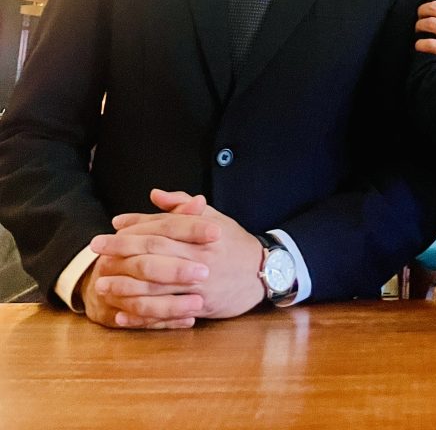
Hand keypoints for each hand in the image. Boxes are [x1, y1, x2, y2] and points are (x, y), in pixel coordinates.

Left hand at [89, 189, 264, 327]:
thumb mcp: (213, 216)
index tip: (107, 230)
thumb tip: (154, 194)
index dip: (132, 230)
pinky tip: (122, 315)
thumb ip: (182, 206)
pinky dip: (143, 316)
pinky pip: (168, 313)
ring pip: (157, 287)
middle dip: (122, 253)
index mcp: (199, 234)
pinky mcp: (201, 307)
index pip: (160, 230)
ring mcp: (198, 285)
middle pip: (153, 256)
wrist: (264, 271)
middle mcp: (197, 258)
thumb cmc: (233, 242)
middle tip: (96, 253)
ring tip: (102, 284)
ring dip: (126, 286)